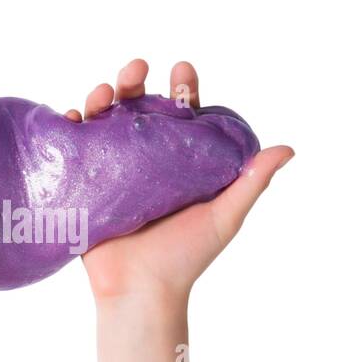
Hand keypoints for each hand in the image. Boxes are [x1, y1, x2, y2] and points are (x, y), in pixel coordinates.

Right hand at [67, 59, 293, 304]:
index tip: (183, 72)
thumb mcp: (225, 217)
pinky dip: (72, 126)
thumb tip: (288, 148)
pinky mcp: (86, 184)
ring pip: (105, 121)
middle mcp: (145, 159)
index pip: (181, 114)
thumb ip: (252, 182)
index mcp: (179, 161)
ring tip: (104, 91)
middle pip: (138, 108)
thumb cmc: (186, 259)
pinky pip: (76, 148)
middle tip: (137, 69)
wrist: (141, 292)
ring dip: (102, 97)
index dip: (182, 89)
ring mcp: (113, 169)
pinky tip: (74, 115)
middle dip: (135, 82)